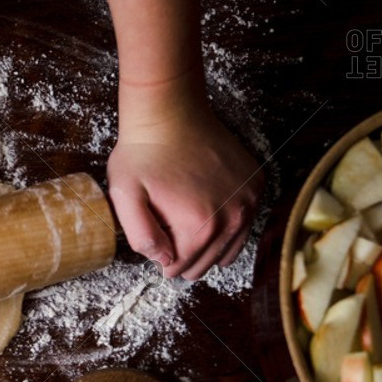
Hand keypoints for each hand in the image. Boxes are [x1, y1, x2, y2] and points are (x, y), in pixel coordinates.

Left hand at [107, 95, 265, 279]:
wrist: (171, 113)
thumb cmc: (143, 154)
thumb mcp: (125, 198)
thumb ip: (142, 238)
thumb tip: (165, 262)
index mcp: (200, 226)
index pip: (179, 268)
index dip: (161, 255)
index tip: (155, 232)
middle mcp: (232, 218)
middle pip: (206, 262)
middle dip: (184, 252)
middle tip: (167, 225)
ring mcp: (249, 201)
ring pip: (228, 248)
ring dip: (207, 242)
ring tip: (186, 218)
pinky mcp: (256, 186)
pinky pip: (244, 224)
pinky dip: (227, 224)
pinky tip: (207, 207)